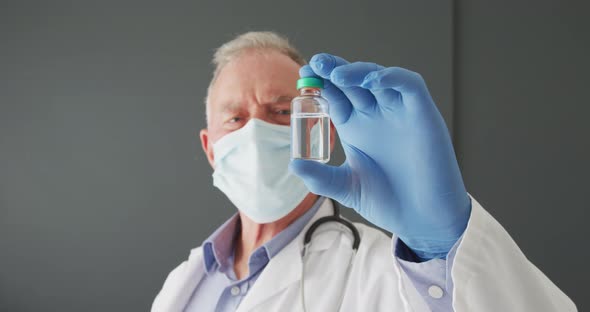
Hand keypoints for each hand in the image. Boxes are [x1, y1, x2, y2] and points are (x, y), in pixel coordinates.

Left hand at [289, 53, 470, 259]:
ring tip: (337, 74)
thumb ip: (321, 177)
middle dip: (333, 70)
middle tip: (314, 65)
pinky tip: (372, 81)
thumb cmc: (388, 202)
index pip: (335, 96)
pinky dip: (392, 77)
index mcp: (355, 128)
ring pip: (378, 78)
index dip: (320, 84)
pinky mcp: (423, 115)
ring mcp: (399, 113)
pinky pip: (410, 86)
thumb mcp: (347, 187)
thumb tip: (293, 165)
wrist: (422, 220)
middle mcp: (376, 115)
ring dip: (358, 70)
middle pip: (352, 82)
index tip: (302, 76)